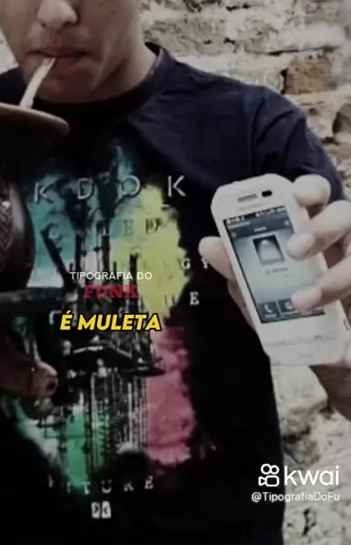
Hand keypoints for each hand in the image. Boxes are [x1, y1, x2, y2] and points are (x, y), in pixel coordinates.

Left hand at [198, 174, 350, 364]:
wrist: (322, 355)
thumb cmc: (292, 314)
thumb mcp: (258, 295)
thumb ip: (238, 270)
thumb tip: (208, 243)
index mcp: (310, 229)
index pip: (314, 197)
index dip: (309, 188)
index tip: (297, 193)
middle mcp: (339, 241)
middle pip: (344, 213)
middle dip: (322, 227)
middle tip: (294, 248)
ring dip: (333, 276)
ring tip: (301, 300)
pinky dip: (339, 292)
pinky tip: (323, 312)